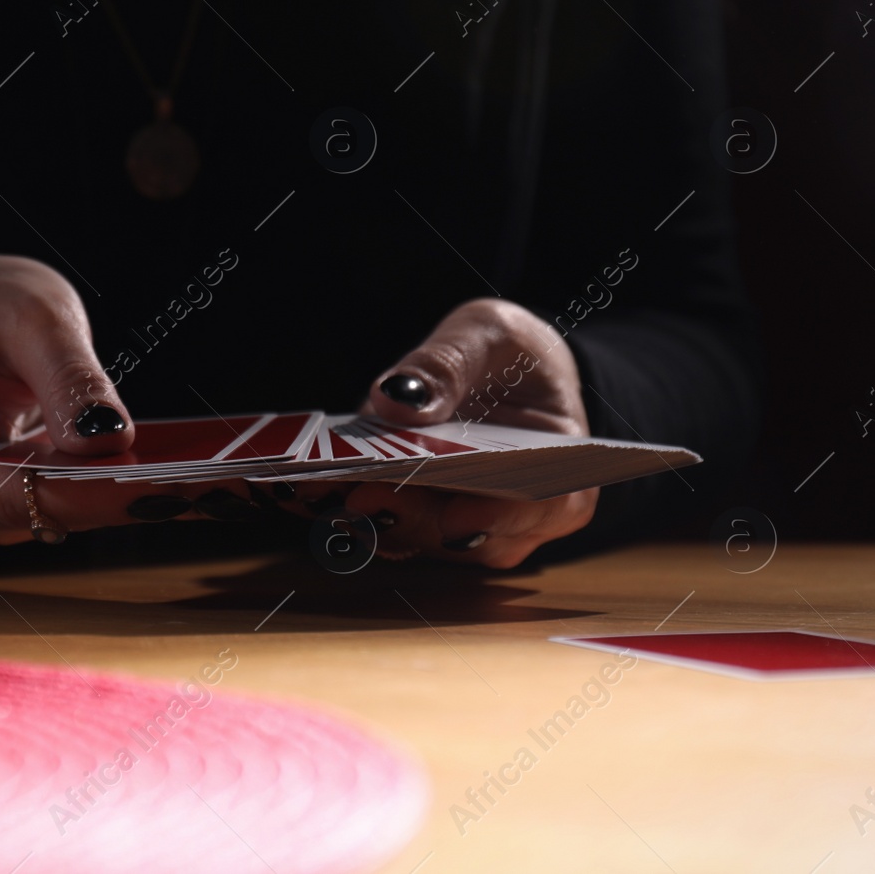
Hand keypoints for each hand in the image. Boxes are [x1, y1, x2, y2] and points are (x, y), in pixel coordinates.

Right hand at [0, 254, 255, 543]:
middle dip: (129, 499)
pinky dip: (122, 488)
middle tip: (219, 484)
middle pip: (48, 514)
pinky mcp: (14, 502)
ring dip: (133, 498)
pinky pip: (72, 505)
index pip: (21, 491)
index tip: (174, 483)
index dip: (100, 493)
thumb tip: (109, 442)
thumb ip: (69, 378)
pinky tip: (183, 473)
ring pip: (66, 517)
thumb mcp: (28, 314)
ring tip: (215, 478)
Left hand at [347, 297, 598, 566]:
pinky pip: (383, 524)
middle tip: (365, 498)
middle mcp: (515, 517)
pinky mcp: (414, 517)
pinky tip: (312, 488)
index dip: (502, 518)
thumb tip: (395, 397)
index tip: (458, 517)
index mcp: (561, 474)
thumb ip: (448, 362)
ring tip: (328, 492)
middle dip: (415, 518)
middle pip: (468, 536)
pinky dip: (350, 509)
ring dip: (372, 519)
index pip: (544, 507)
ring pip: (419, 539)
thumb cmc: (510, 354)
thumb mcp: (488, 334)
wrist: (500, 370)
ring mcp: (461, 525)